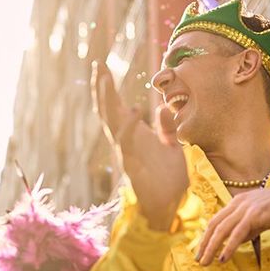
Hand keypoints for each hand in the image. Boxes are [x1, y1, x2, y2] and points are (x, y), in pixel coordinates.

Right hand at [92, 62, 187, 230]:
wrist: (168, 206)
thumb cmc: (168, 178)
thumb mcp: (172, 146)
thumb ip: (166, 127)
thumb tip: (163, 107)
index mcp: (134, 135)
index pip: (116, 106)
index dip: (108, 88)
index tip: (102, 66)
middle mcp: (125, 141)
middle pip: (108, 110)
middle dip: (102, 88)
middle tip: (98, 64)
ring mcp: (126, 152)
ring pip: (111, 122)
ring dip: (108, 101)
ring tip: (106, 79)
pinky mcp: (132, 164)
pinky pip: (126, 142)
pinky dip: (127, 126)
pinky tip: (132, 110)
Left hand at [196, 184, 269, 265]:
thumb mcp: (257, 219)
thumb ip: (245, 229)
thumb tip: (232, 243)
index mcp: (237, 202)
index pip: (216, 220)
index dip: (206, 235)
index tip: (200, 250)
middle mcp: (237, 203)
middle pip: (214, 225)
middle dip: (204, 243)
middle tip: (198, 259)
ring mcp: (245, 208)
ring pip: (222, 230)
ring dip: (211, 247)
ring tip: (206, 262)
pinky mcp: (254, 215)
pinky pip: (237, 233)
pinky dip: (228, 246)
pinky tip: (223, 258)